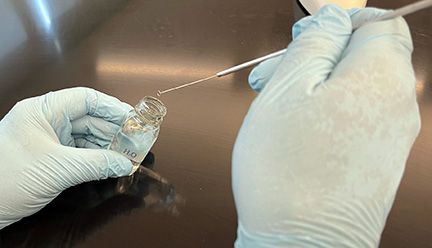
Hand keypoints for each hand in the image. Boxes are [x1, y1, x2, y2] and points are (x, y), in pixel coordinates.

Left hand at [0, 87, 132, 228]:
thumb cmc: (4, 180)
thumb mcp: (58, 169)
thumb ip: (96, 164)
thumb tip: (123, 163)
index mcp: (42, 111)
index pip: (85, 99)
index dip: (112, 107)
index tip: (133, 118)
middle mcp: (46, 121)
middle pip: (89, 118)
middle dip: (114, 130)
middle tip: (136, 141)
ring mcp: (48, 139)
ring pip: (87, 136)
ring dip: (108, 145)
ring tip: (128, 154)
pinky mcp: (50, 156)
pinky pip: (80, 151)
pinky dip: (97, 157)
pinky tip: (111, 163)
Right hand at [233, 5, 419, 246]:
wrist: (301, 246)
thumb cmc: (286, 171)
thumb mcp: (286, 89)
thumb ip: (314, 44)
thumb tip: (331, 19)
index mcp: (382, 77)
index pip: (377, 22)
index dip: (338, 22)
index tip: (304, 38)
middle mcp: (400, 105)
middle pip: (366, 56)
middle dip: (320, 56)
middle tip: (275, 74)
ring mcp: (394, 136)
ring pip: (358, 88)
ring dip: (318, 85)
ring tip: (278, 105)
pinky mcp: (381, 160)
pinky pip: (359, 118)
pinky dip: (329, 113)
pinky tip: (297, 130)